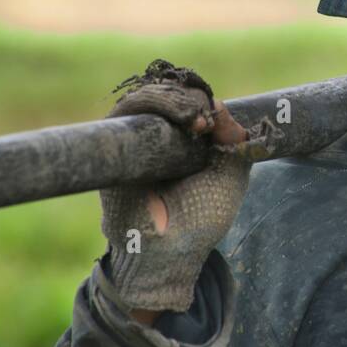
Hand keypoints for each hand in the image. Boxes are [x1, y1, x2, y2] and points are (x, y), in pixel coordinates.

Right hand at [97, 60, 268, 315]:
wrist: (172, 253)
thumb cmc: (200, 218)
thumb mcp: (230, 175)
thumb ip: (233, 140)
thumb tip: (221, 105)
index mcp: (181, 140)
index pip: (185, 99)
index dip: (200, 99)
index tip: (216, 120)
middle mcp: (154, 137)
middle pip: (163, 93)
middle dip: (188, 98)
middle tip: (205, 120)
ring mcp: (131, 142)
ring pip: (143, 98)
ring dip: (171, 100)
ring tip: (195, 121)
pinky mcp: (113, 151)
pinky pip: (122, 115)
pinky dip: (148, 106)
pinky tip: (176, 123)